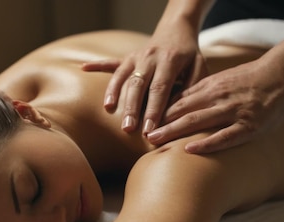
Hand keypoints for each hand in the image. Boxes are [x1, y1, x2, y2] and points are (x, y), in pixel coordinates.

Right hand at [82, 24, 207, 134]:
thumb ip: (192, 86)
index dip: (154, 110)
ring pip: (122, 76)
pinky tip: (84, 68)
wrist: (177, 29)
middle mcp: (150, 57)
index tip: (149, 129)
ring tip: (108, 110)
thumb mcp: (199, 66)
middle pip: (138, 85)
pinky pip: (111, 62)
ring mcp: (136, 57)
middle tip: (128, 129)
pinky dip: (98, 65)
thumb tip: (182, 111)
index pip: (160, 89)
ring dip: (114, 94)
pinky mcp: (127, 57)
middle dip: (132, 108)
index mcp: (169, 61)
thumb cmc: (189, 54)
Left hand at [146, 58, 283, 153]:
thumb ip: (200, 92)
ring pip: (197, 122)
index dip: (158, 111)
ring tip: (154, 141)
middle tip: (140, 134)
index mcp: (209, 87)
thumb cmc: (249, 80)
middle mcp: (217, 98)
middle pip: (182, 111)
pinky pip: (224, 137)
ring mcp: (233, 112)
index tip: (142, 122)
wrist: (282, 74)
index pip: (177, 100)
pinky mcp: (249, 126)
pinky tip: (189, 149)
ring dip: (173, 131)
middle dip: (159, 122)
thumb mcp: (221, 80)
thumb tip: (175, 104)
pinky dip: (206, 143)